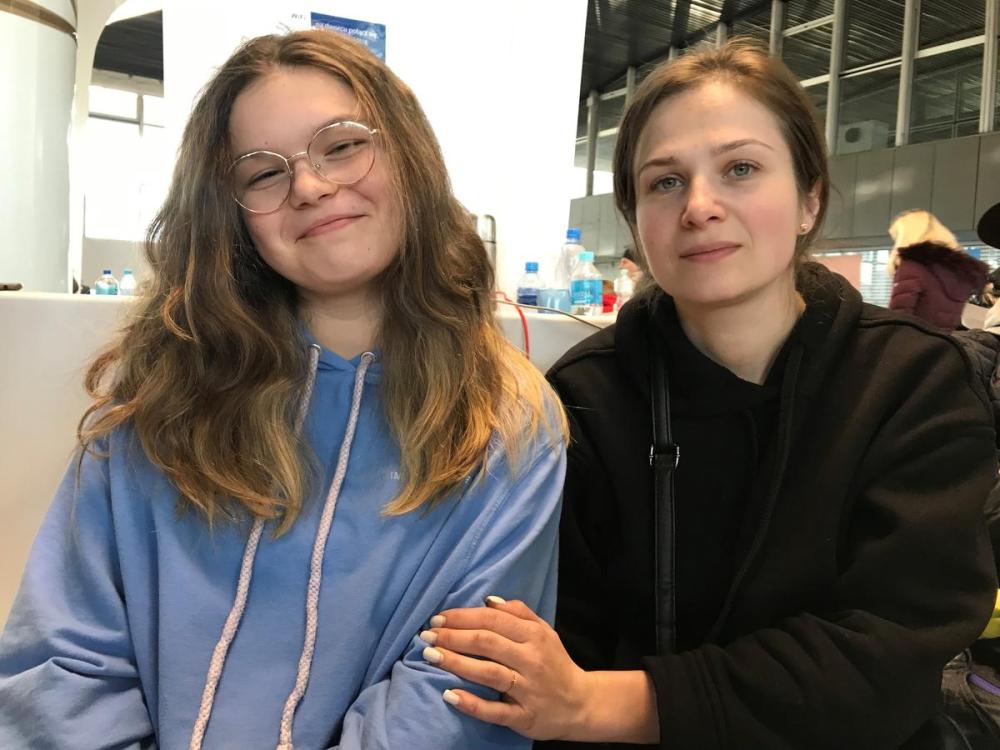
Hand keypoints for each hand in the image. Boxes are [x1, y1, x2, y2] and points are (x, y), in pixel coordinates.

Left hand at [419, 596, 592, 740]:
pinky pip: (495, 711)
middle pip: (487, 643)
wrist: (580, 704)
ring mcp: (528, 689)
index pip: (493, 620)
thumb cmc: (554, 662)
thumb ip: (519, 612)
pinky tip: (450, 695)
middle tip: (426, 636)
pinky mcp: (524, 716)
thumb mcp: (544, 631)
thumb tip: (487, 601)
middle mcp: (531, 660)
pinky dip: (472, 703)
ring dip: (456, 663)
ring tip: (431, 656)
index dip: (463, 617)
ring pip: (488, 673)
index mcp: (534, 636)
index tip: (438, 618)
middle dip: (453, 637)